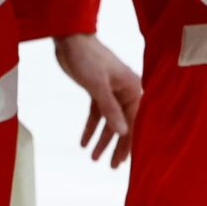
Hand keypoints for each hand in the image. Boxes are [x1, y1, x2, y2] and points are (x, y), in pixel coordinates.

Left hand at [53, 32, 140, 167]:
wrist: (70, 39)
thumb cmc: (88, 57)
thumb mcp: (97, 85)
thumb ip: (109, 110)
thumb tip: (122, 132)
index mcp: (132, 89)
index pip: (136, 120)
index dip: (132, 141)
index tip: (127, 160)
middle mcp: (125, 92)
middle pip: (124, 124)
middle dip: (117, 145)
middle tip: (111, 166)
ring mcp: (111, 92)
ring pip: (109, 122)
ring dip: (102, 140)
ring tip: (94, 158)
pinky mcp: (98, 91)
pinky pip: (97, 114)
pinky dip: (90, 128)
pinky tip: (84, 143)